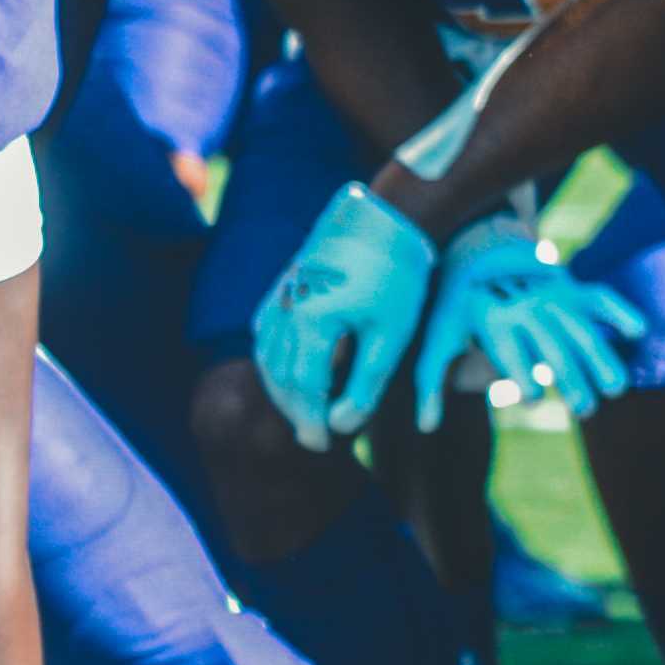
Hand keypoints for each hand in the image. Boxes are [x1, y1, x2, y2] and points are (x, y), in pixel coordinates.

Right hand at [254, 183, 440, 445]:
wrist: (388, 218)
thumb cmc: (399, 277)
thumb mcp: (393, 334)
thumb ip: (367, 383)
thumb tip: (344, 426)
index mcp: (312, 324)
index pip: (304, 389)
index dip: (311, 421)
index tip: (323, 445)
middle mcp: (285, 311)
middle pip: (280, 376)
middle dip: (295, 411)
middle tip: (313, 438)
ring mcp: (279, 295)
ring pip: (267, 356)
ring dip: (281, 388)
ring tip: (303, 412)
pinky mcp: (283, 285)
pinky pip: (265, 331)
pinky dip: (273, 358)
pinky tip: (286, 372)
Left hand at [414, 233, 634, 428]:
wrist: (477, 249)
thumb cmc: (456, 306)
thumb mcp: (436, 339)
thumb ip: (430, 385)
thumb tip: (424, 429)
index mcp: (492, 318)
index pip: (510, 350)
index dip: (519, 374)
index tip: (529, 401)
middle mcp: (527, 307)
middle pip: (553, 346)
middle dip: (572, 378)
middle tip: (585, 411)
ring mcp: (553, 297)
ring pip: (582, 329)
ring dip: (601, 359)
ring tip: (617, 389)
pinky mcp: (571, 289)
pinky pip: (600, 298)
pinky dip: (620, 311)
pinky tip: (637, 332)